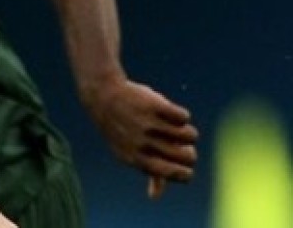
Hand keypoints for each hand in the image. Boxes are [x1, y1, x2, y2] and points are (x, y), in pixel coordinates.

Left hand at [82, 77, 197, 197]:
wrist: (104, 97)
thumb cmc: (121, 129)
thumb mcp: (129, 152)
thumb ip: (148, 172)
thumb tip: (154, 196)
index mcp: (137, 159)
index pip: (173, 174)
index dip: (186, 172)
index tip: (185, 166)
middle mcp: (142, 143)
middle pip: (188, 157)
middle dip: (190, 152)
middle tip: (181, 144)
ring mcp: (148, 124)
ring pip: (190, 135)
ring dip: (187, 131)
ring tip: (176, 128)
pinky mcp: (154, 105)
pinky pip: (184, 116)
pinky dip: (181, 115)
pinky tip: (168, 113)